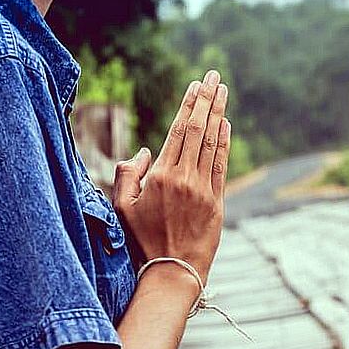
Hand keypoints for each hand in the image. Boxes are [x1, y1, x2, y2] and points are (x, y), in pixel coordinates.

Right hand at [112, 70, 230, 283]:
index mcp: (160, 176)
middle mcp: (184, 178)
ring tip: (222, 92)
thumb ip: (128, 174)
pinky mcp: (217, 202)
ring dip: (218, 114)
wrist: (171, 271)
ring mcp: (203, 190)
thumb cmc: (141, 240)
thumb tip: (145, 151)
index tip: (195, 85)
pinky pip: (222, 165)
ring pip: (212, 143)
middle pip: (197, 130)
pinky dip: (224, 143)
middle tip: (213, 77)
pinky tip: (226, 124)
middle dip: (206, 100)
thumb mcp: (122, 207)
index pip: (177, 130)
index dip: (188, 105)